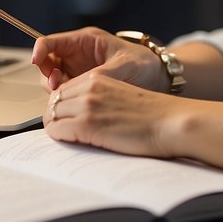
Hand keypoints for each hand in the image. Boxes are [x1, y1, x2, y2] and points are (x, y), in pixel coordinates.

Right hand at [31, 27, 165, 91]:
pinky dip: (63, 100)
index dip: (40, 49)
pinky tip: (73, 104)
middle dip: (46, 74)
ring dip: (54, 89)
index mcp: (86, 41)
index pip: (52, 41)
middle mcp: (77, 55)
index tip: (37, 60)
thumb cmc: (145, 65)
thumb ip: (102, 74)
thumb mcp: (126, 65)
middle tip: (57, 85)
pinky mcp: (81, 88)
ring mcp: (77, 72)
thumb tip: (83, 83)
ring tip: (67, 95)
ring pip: (52, 80)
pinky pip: (63, 93)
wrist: (158, 80)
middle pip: (47, 62)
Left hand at [43, 73, 184, 157]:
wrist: (171, 122)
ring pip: (52, 116)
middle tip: (64, 131)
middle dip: (56, 117)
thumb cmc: (153, 115)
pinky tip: (72, 143)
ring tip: (68, 139)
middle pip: (54, 102)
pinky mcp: (87, 125)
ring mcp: (87, 106)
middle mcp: (89, 88)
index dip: (61, 105)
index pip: (63, 90)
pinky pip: (56, 131)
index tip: (65, 118)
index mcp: (98, 78)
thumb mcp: (121, 95)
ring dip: (56, 128)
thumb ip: (100, 98)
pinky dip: (59, 138)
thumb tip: (80, 115)